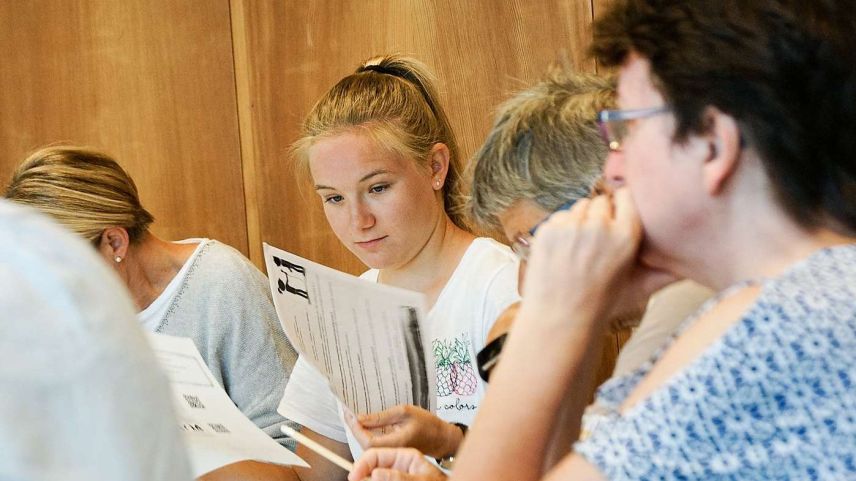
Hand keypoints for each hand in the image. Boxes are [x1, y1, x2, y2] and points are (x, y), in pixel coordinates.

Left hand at [345, 405, 463, 457]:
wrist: (442, 438)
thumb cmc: (427, 424)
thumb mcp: (404, 412)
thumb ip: (381, 417)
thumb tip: (360, 418)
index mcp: (395, 443)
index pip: (367, 441)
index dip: (355, 428)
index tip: (349, 414)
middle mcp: (391, 450)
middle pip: (365, 445)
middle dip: (354, 428)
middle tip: (347, 412)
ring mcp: (392, 451)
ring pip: (369, 445)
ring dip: (360, 431)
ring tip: (354, 414)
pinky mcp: (392, 449)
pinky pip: (376, 443)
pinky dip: (368, 433)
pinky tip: (366, 422)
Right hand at [348, 448, 446, 480]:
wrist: (460, 480)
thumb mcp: (423, 480)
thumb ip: (400, 477)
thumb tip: (376, 474)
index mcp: (404, 454)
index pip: (375, 453)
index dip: (361, 464)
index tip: (353, 477)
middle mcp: (398, 464)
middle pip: (372, 466)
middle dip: (364, 474)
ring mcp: (397, 473)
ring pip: (376, 475)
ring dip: (370, 478)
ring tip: (366, 478)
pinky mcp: (397, 478)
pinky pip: (383, 478)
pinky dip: (377, 479)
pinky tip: (374, 480)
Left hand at [521, 188, 673, 333]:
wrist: (560, 320)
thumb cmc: (603, 305)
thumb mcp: (641, 288)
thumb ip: (668, 271)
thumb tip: (692, 263)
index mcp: (626, 235)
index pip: (626, 196)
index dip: (622, 208)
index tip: (618, 220)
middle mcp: (599, 226)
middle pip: (601, 201)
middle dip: (601, 216)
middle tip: (597, 242)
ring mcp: (570, 227)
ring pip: (579, 207)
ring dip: (580, 221)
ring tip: (580, 249)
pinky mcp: (547, 230)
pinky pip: (559, 216)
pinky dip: (561, 229)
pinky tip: (564, 252)